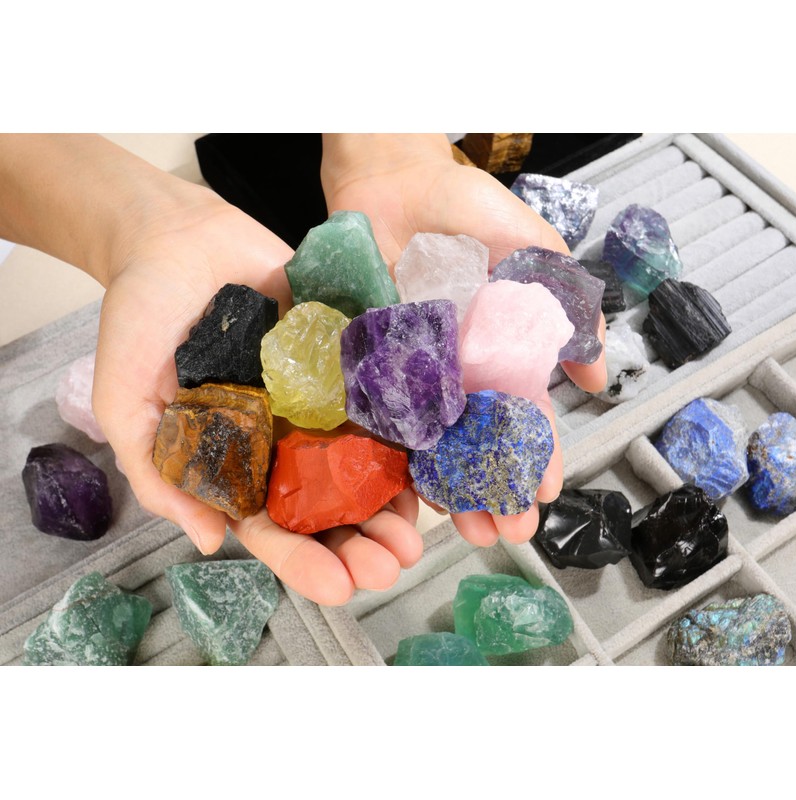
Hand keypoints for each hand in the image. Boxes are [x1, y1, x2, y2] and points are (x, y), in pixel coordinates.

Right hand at [91, 181, 422, 605]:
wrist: (176, 238)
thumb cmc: (140, 317)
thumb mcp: (125, 401)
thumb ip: (157, 472)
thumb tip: (208, 542)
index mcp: (233, 461)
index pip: (271, 527)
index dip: (303, 561)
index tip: (338, 589)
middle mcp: (281, 440)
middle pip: (327, 507)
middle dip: (360, 542)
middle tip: (390, 567)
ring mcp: (317, 402)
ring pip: (361, 465)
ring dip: (391, 505)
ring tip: (416, 536)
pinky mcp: (343, 361)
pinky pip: (379, 400)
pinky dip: (406, 435)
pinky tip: (430, 465)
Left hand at [321, 134, 606, 547]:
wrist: (391, 179)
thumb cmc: (465, 205)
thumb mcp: (532, 248)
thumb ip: (568, 303)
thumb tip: (598, 374)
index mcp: (499, 351)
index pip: (525, 415)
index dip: (539, 456)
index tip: (548, 495)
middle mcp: (458, 370)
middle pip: (480, 441)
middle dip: (496, 488)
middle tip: (508, 533)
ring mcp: (412, 370)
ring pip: (434, 441)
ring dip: (450, 487)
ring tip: (465, 530)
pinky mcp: (369, 362)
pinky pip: (381, 413)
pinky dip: (395, 452)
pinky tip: (407, 492)